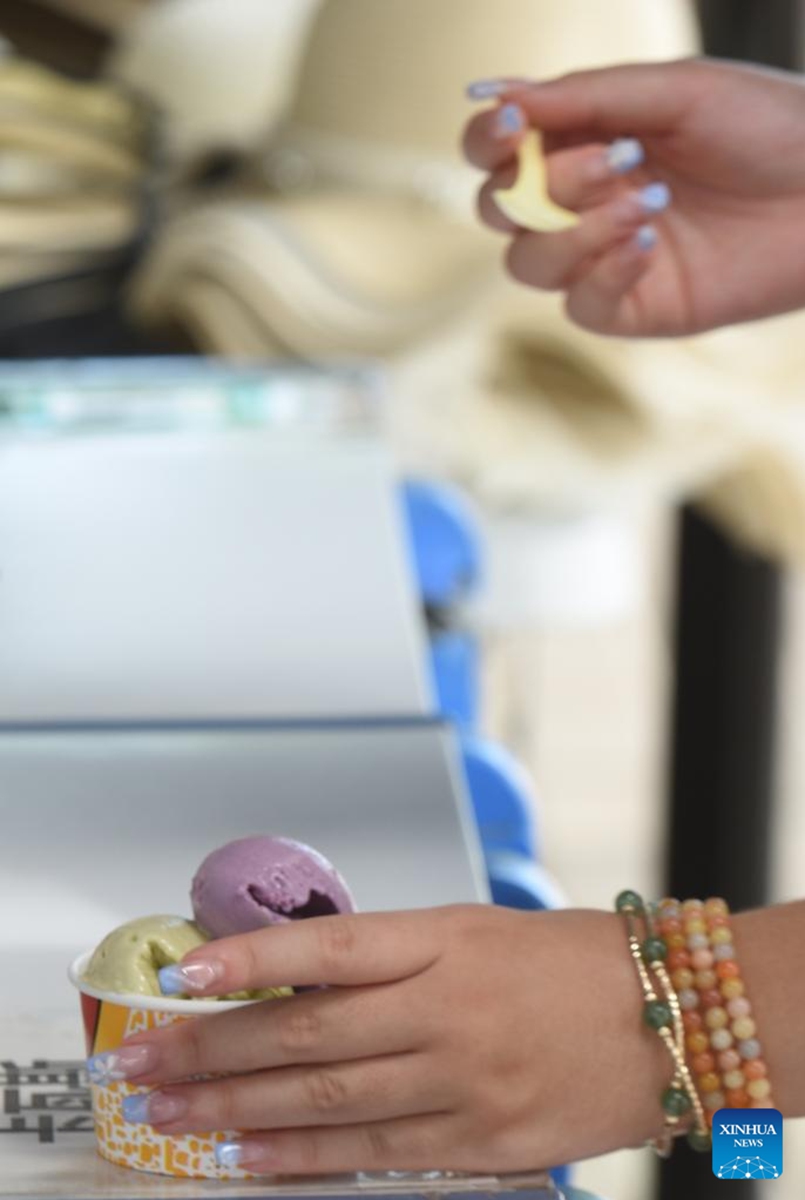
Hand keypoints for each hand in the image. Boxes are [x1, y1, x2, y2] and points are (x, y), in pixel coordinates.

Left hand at [99, 905, 670, 1173]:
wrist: (667, 1017)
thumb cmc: (566, 961)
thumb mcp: (474, 931)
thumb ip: (390, 957)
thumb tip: (292, 980)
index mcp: (444, 938)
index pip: (328, 947)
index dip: (248, 960)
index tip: (181, 973)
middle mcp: (447, 1006)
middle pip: (308, 1029)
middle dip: (213, 1049)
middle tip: (143, 1065)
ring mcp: (464, 1080)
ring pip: (329, 1096)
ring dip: (239, 1107)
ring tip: (170, 1118)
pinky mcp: (484, 1143)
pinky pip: (376, 1153)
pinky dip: (304, 1156)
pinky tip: (249, 1156)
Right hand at [463, 59, 804, 336]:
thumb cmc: (768, 127)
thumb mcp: (675, 92)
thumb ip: (583, 97)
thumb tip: (491, 94)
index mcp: (583, 141)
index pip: (497, 151)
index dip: (486, 142)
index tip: (510, 127)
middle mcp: (581, 202)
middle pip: (499, 209)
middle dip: (540, 185)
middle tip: (617, 162)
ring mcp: (602, 258)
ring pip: (527, 262)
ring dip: (574, 229)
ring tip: (650, 201)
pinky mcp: (633, 308)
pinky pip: (580, 305)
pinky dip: (604, 271)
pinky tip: (651, 243)